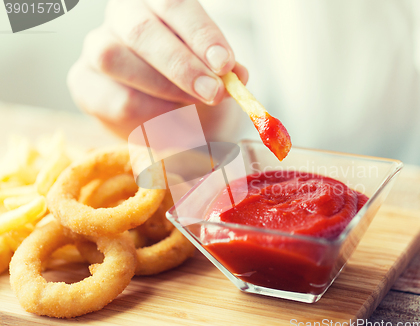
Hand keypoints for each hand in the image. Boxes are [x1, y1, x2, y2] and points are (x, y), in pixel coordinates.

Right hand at [68, 0, 247, 137]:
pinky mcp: (83, 82)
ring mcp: (96, 46)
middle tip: (212, 92)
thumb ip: (225, 73)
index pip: (174, 4)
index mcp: (157, 2)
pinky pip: (111, 97)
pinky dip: (146, 114)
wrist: (169, 120)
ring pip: (114, 58)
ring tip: (192, 109)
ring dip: (161, 88)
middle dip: (181, 65)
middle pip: (141, 30)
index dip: (201, 34)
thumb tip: (237, 75)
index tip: (225, 65)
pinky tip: (168, 122)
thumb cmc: (193, 88)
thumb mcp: (216, 76)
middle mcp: (122, 16)